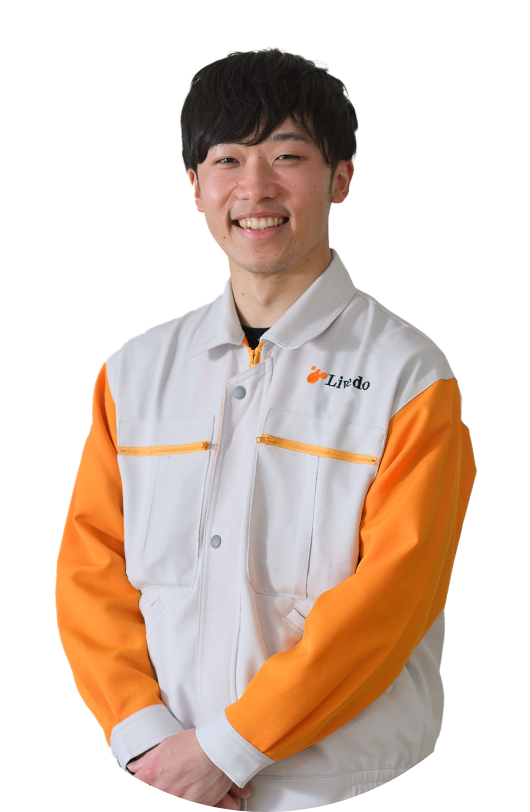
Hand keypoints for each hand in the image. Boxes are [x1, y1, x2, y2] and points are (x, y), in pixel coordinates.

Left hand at [128, 728, 250, 808]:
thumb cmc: (194, 743)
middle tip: (171, 780)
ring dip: (173, 792)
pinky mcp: (194, 804)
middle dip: (160, 786)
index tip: (148, 780)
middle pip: (155, 790)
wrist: (219, 748)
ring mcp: (179, 798)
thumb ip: (146, 759)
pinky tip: (190, 792)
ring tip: (182, 785)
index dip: (143, 781)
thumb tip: (133, 767)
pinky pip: (186, 802)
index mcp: (152, 773)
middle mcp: (163, 788)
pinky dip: (186, 798)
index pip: (137, 781)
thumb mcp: (166, 745)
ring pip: (171, 797)